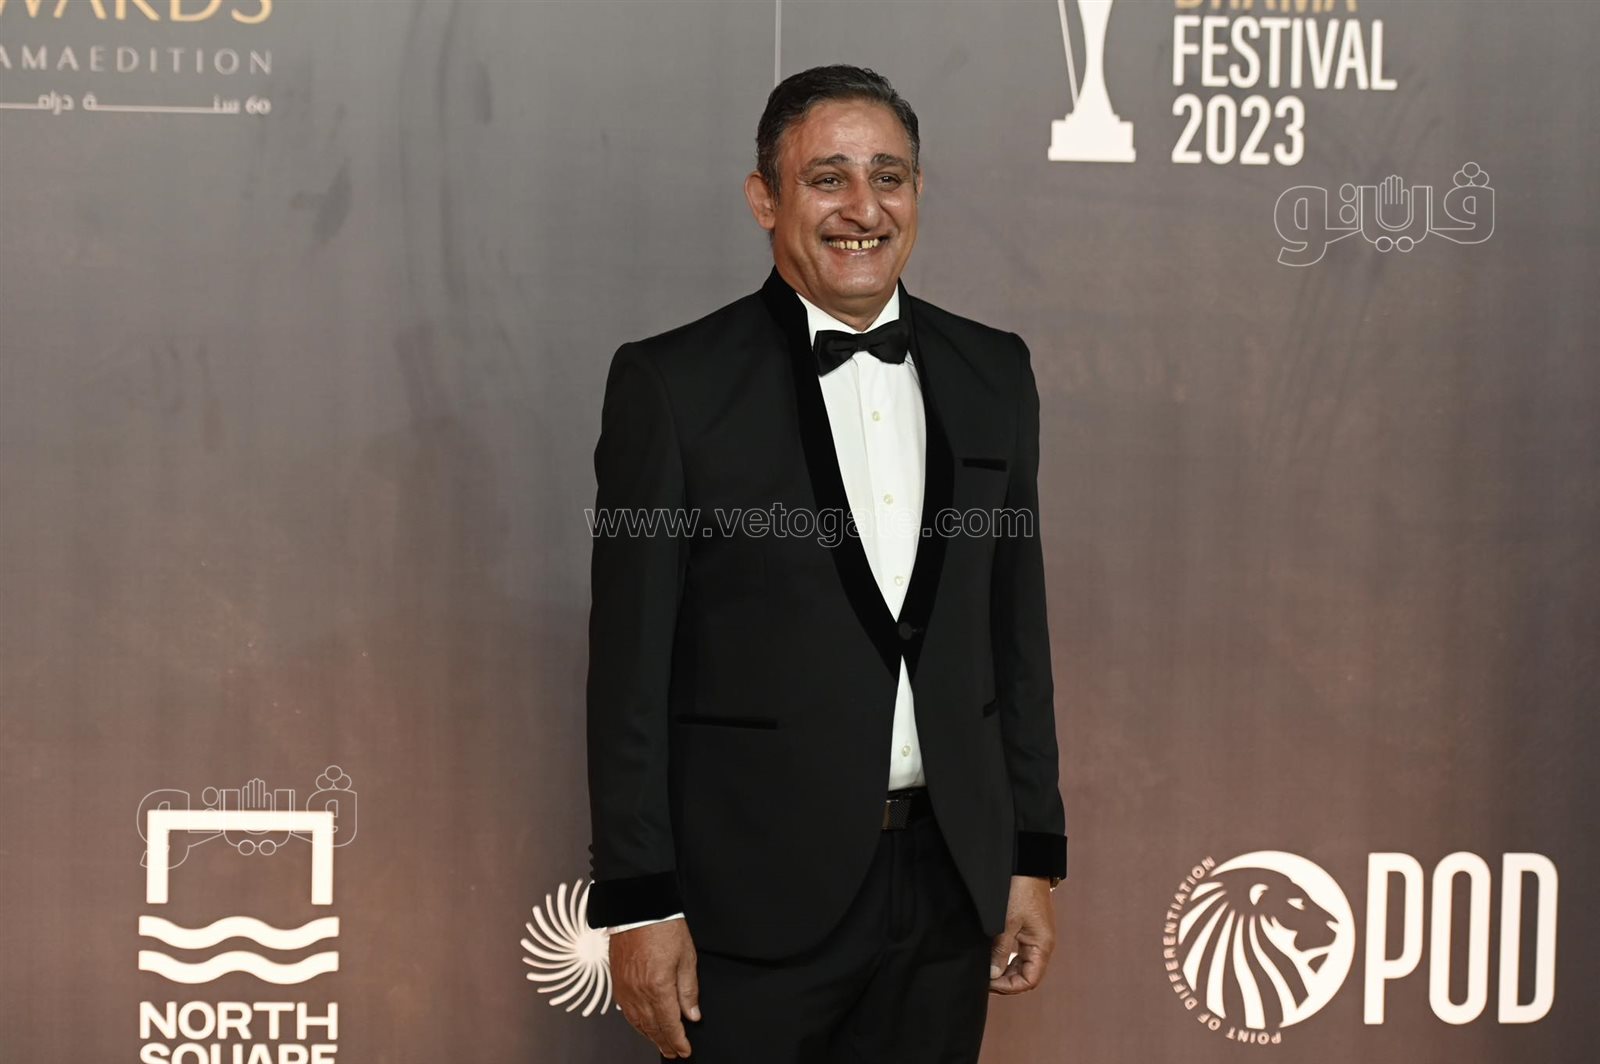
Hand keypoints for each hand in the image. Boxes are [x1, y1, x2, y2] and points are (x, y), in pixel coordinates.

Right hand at [609, 919, 700, 1057]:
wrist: (638, 907)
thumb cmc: (662, 926)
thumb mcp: (686, 957)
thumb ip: (689, 990)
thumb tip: (693, 1014)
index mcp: (658, 986)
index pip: (670, 1024)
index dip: (678, 1040)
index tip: (685, 1050)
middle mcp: (639, 991)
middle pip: (652, 1027)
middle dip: (664, 1042)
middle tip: (674, 1052)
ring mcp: (625, 988)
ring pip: (637, 1022)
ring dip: (650, 1036)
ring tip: (660, 1043)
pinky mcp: (617, 981)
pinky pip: (625, 1011)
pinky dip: (635, 1023)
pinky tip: (641, 1025)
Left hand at [988, 875, 1055, 994]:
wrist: (1025, 866)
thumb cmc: (1020, 891)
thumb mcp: (1006, 922)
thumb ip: (1001, 950)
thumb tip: (993, 974)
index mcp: (1042, 946)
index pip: (1029, 980)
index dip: (1009, 986)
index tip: (989, 983)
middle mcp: (1041, 945)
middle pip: (1026, 975)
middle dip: (1005, 981)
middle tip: (983, 979)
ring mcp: (1035, 938)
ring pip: (1021, 965)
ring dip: (1005, 971)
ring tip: (986, 971)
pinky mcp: (1028, 930)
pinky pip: (1019, 953)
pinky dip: (1006, 959)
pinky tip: (992, 957)